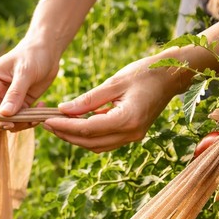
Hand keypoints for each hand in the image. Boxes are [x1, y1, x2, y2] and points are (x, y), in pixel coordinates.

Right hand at [0, 37, 61, 129]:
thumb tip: (5, 114)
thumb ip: (15, 93)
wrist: (48, 51)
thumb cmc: (33, 55)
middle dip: (8, 123)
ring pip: (7, 121)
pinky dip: (29, 120)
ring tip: (36, 117)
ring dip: (21, 124)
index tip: (9, 123)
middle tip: (25, 122)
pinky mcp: (19, 104)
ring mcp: (6, 100)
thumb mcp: (25, 72)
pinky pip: (20, 119)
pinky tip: (40, 109)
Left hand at [43, 57, 187, 151]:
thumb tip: (63, 110)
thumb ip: (88, 99)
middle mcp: (131, 133)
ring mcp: (133, 137)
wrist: (171, 76)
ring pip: (96, 146)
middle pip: (90, 142)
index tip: (47, 120)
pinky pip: (105, 141)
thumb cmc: (145, 73)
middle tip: (46, 123)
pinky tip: (75, 124)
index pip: (88, 129)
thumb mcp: (114, 82)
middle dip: (66, 135)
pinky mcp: (132, 135)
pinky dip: (88, 136)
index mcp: (127, 119)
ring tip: (57, 124)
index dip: (65, 127)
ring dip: (75, 138)